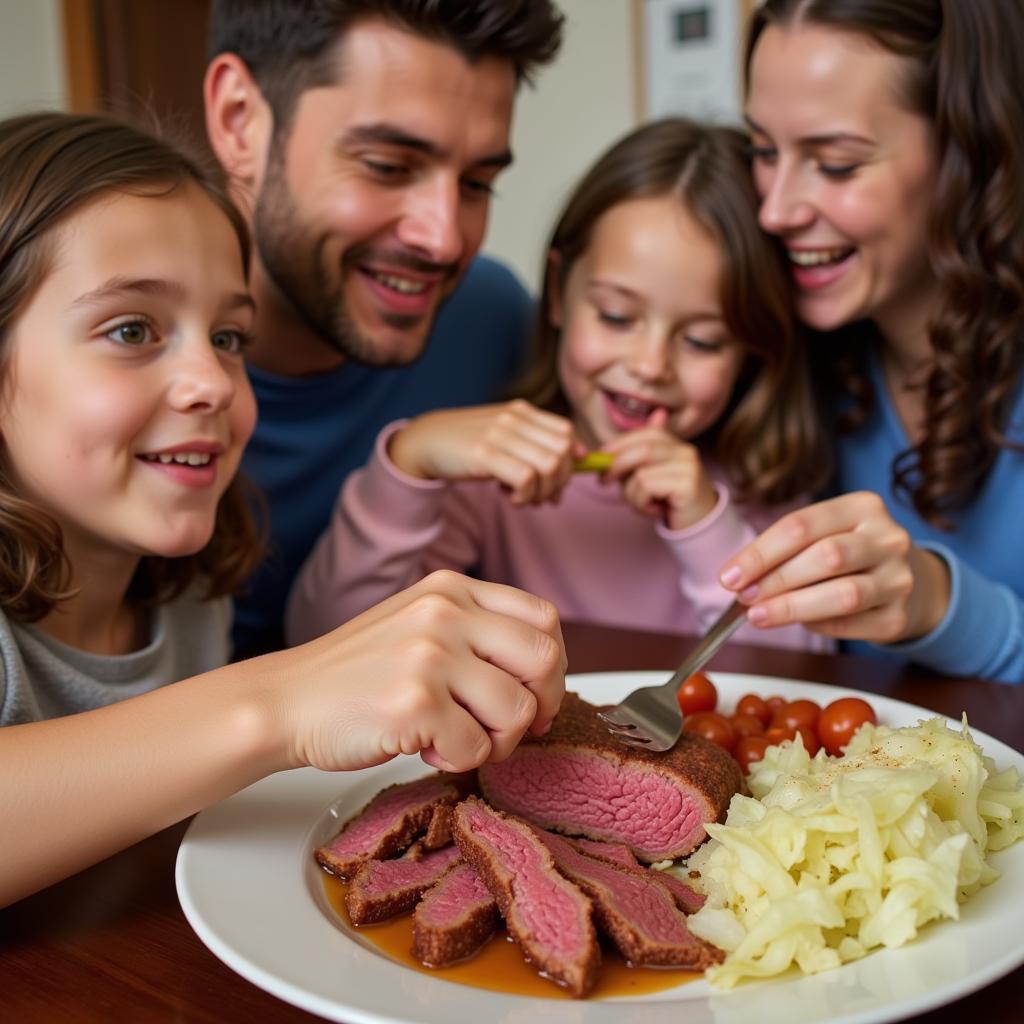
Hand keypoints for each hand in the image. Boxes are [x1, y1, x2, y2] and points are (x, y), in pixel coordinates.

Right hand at [267, 570, 565, 773]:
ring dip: (496, 741)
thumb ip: (476, 633)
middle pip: (544, 659)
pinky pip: (477, 748)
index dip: (553, 665)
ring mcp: (430, 655)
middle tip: (511, 729)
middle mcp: (445, 612)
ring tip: (456, 739)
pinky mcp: (416, 703)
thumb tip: (544, 675)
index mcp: (451, 589)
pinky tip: (425, 747)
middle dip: (540, 705)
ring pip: (518, 710)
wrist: (286, 702)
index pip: (544, 618)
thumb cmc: (355, 674)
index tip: (537, 694)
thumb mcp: (420, 625)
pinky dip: (459, 761)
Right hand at [389, 400, 578, 504]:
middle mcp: (514, 419)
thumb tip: (583, 457)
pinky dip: (525, 496)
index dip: (570, 462)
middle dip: (559, 482)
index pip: (567, 432)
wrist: (425, 442)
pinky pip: (526, 478)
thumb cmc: (469, 444)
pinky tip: (510, 498)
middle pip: (563, 452)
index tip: (555, 482)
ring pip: (550, 466)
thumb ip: (539, 442)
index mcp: (521, 411)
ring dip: (542, 492)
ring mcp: (499, 435)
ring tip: (524, 498)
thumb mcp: (505, 436)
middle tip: (540, 497)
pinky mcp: (484, 454)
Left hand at [601, 409, 717, 529]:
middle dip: (617, 465)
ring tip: (642, 505)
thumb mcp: (648, 477)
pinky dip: (641, 503)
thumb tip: (606, 448)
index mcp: (676, 445)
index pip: (646, 433)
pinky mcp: (687, 486)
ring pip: (641, 474)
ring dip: (631, 494)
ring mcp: (689, 468)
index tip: (602, 455)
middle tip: (603, 481)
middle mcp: (685, 452)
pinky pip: (647, 488)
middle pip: (642, 450)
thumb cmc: (668, 502)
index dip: (621, 443)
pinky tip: (654, 511)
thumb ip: (632, 461)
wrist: (697, 526)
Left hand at [718, 491, 950, 641]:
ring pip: (842, 595)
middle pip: (825, 557)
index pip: (801, 525)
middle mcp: (888, 538)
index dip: (760, 553)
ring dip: (792, 607)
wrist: (905, 581)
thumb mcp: (822, 534)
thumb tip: (738, 578)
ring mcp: (899, 578)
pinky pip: (850, 624)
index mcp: (862, 507)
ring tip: (758, 615)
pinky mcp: (898, 616)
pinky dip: (817, 625)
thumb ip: (785, 550)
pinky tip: (799, 622)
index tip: (729, 576)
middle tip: (743, 597)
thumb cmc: (847, 553)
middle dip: (776, 580)